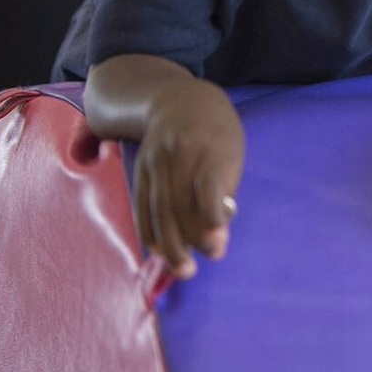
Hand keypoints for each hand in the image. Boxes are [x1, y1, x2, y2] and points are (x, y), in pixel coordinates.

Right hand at [134, 79, 243, 278]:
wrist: (180, 101)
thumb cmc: (217, 134)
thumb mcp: (230, 153)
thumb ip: (224, 192)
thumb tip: (217, 237)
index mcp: (211, 147)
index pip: (208, 184)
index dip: (211, 215)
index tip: (217, 245)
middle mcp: (180, 152)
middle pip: (178, 201)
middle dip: (187, 239)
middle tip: (195, 270)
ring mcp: (156, 160)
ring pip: (158, 206)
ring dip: (168, 242)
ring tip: (180, 269)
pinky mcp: (140, 168)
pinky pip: (142, 202)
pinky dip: (148, 229)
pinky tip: (157, 249)